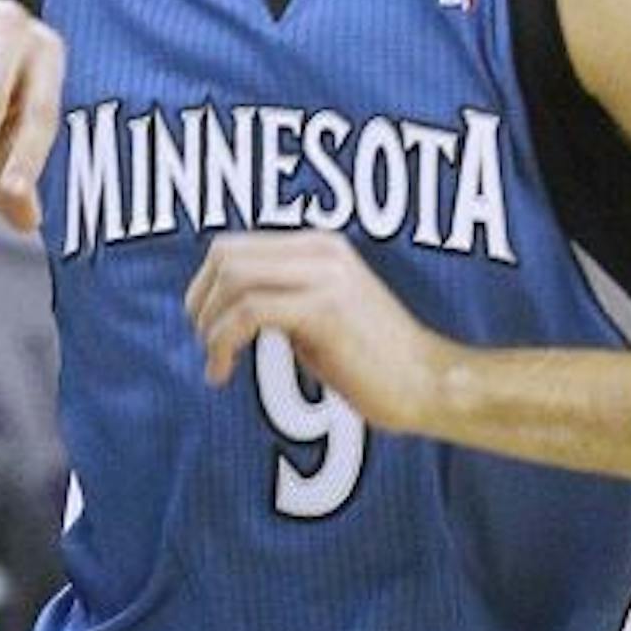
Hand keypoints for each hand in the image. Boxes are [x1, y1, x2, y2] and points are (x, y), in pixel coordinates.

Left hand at [184, 231, 444, 426]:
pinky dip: (223, 343)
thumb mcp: (321, 318)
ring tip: (217, 362)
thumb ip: (282, 301)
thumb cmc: (377, 363)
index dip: (204, 287)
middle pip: (225, 254)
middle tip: (206, 344)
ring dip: (210, 326)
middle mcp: (320, 251)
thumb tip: (230, 309)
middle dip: (200, 302)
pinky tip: (224, 374)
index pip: (233, 246)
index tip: (206, 328)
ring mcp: (324, 276)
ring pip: (233, 279)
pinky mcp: (325, 308)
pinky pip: (249, 312)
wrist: (429, 384)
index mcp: (319, 247)